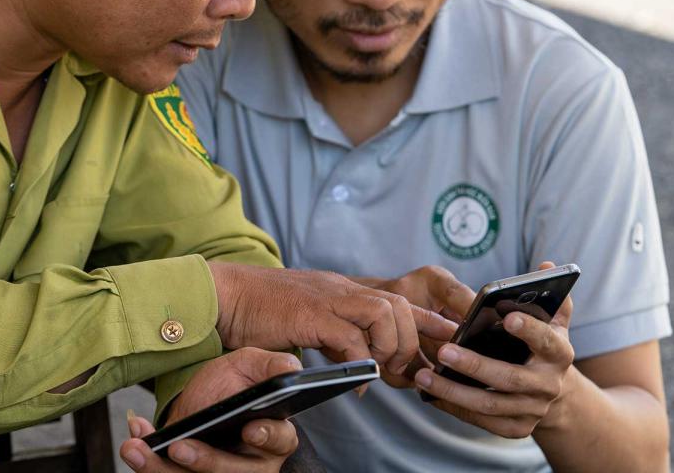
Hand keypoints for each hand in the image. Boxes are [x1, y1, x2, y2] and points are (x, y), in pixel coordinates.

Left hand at [119, 348, 300, 471]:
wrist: (199, 394)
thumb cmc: (230, 383)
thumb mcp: (249, 365)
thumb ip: (270, 366)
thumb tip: (291, 370)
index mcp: (274, 435)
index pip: (279, 441)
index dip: (266, 437)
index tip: (250, 428)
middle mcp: (252, 463)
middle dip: (206, 462)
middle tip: (179, 447)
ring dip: (163, 469)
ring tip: (139, 448)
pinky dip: (149, 465)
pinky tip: (136, 443)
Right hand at [209, 263, 456, 380]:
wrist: (225, 294)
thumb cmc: (260, 311)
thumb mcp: (308, 322)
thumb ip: (335, 336)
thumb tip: (356, 361)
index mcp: (343, 290)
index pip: (397, 297)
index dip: (427, 319)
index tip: (447, 339)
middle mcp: (342, 289)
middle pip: (400, 303)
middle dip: (412, 340)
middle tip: (399, 369)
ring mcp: (328, 298)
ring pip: (385, 313)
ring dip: (390, 346)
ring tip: (378, 370)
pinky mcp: (311, 314)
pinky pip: (351, 337)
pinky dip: (360, 363)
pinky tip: (354, 382)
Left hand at [413, 262, 576, 438]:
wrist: (553, 390)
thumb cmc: (541, 343)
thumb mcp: (552, 319)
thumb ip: (548, 293)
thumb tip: (545, 266)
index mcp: (559, 352)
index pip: (546, 340)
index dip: (529, 329)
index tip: (506, 316)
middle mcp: (548, 384)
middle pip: (510, 378)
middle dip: (475, 365)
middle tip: (443, 350)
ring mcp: (532, 409)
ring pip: (490, 404)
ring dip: (454, 390)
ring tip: (423, 375)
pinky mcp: (516, 428)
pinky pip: (482, 421)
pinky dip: (455, 408)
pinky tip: (431, 393)